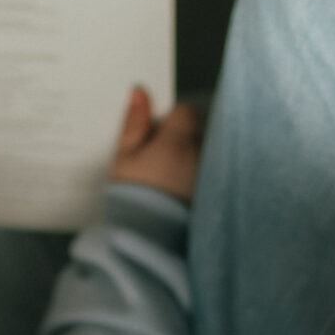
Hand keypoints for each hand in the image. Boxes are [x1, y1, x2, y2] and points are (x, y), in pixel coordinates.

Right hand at [110, 86, 202, 203]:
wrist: (145, 240)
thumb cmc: (132, 198)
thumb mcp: (125, 157)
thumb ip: (135, 123)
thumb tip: (140, 94)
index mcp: (177, 142)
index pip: (185, 111)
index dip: (169, 117)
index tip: (154, 129)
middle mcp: (198, 156)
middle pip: (193, 133)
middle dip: (177, 140)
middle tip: (153, 158)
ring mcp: (206, 175)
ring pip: (198, 155)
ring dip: (184, 160)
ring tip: (161, 179)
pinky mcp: (208, 195)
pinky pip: (202, 176)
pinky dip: (189, 179)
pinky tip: (172, 193)